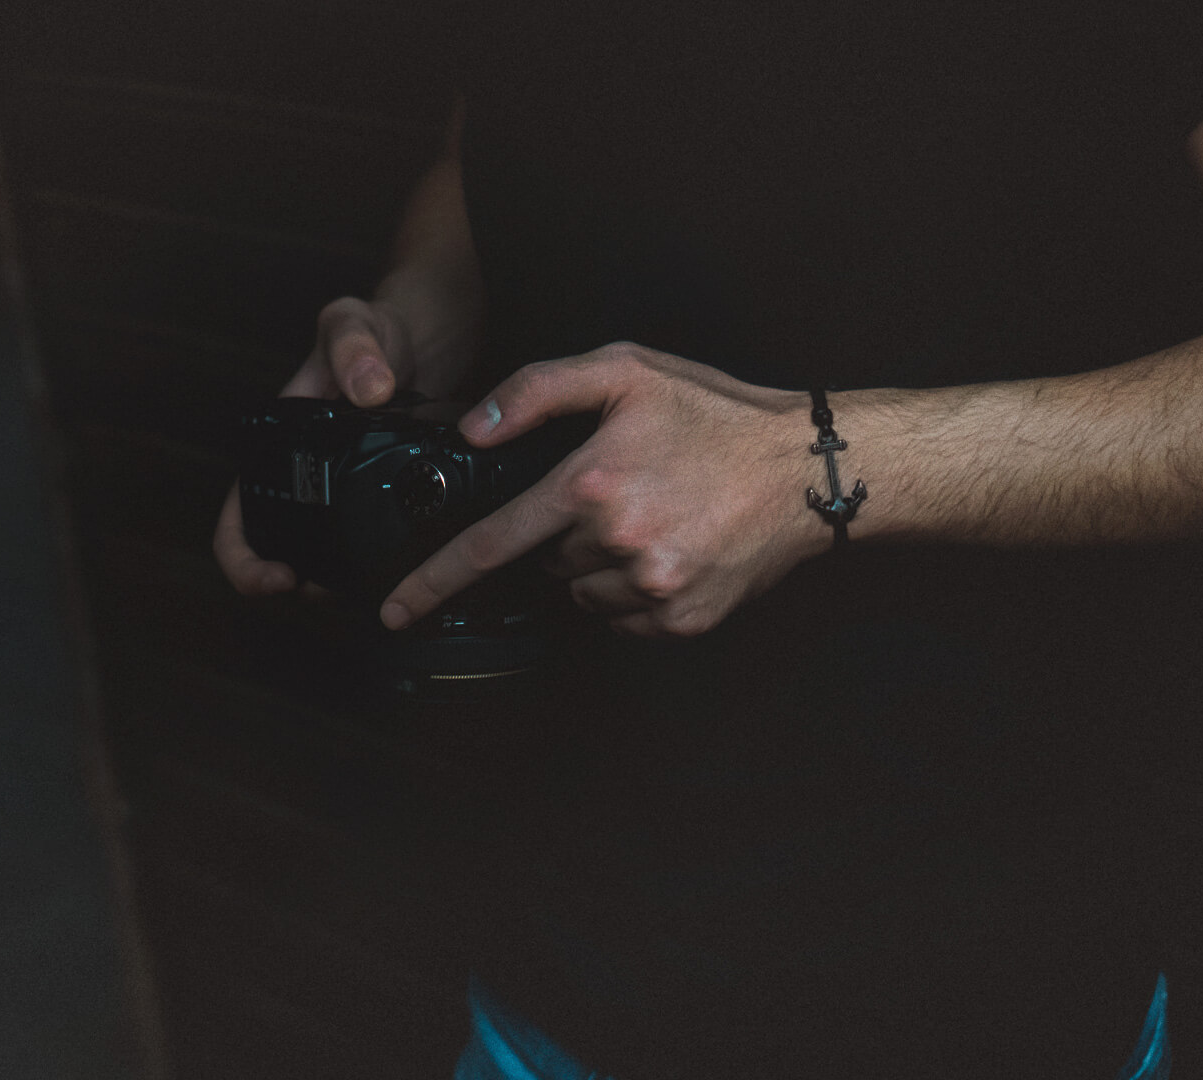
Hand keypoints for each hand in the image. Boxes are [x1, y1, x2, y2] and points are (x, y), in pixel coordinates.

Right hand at [213, 296, 418, 597]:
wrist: (418, 340)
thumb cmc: (374, 331)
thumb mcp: (356, 324)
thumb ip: (354, 347)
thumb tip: (368, 389)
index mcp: (276, 446)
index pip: (237, 512)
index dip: (242, 555)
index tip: (278, 577)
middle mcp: (300, 474)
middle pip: (267, 546)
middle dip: (275, 582)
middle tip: (315, 593)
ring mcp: (337, 491)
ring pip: (314, 554)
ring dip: (323, 580)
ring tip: (354, 588)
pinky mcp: (376, 498)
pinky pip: (360, 543)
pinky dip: (363, 563)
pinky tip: (390, 571)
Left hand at [379, 343, 828, 636]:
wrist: (806, 469)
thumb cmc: (717, 414)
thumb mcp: (626, 371)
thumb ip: (539, 389)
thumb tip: (473, 428)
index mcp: (591, 484)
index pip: (490, 544)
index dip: (434, 581)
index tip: (396, 611)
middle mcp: (618, 544)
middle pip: (547, 562)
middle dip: (566, 535)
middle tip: (620, 495)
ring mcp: (653, 588)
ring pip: (586, 593)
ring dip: (601, 565)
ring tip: (655, 518)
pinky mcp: (683, 618)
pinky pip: (628, 618)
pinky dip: (638, 591)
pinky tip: (674, 548)